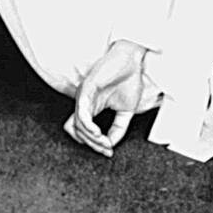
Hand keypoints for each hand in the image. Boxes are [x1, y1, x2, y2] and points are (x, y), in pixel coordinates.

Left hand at [67, 40, 156, 157]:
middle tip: (108, 149)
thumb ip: (118, 128)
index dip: (94, 145)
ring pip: (78, 125)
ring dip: (91, 138)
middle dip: (93, 145)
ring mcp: (83, 96)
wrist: (133, 60)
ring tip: (105, 142)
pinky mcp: (86, 89)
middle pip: (79, 132)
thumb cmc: (129, 80)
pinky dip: (87, 126)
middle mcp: (84, 103)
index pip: (83, 132)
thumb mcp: (126, 111)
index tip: (109, 152)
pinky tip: (98, 133)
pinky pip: (81, 112)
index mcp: (91, 107)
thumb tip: (111, 144)